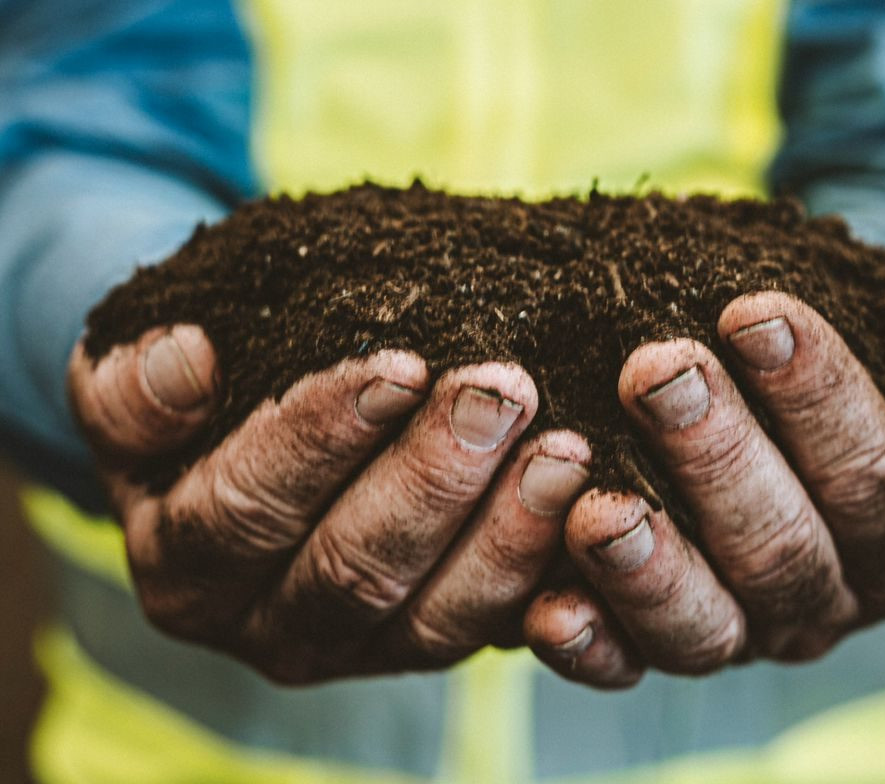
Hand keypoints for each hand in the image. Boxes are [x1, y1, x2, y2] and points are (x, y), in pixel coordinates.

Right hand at [69, 325, 590, 682]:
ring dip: (509, 532)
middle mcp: (269, 626)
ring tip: (566, 449)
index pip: (246, 509)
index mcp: (185, 567)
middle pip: (353, 569)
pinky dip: (548, 580)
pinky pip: (495, 630)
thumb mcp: (139, 382)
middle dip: (434, 479)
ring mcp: (360, 647)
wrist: (250, 438)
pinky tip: (594, 516)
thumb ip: (136, 385)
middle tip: (503, 392)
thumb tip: (189, 360)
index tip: (398, 365)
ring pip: (438, 616)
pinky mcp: (433, 642)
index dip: (319, 439)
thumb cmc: (203, 402)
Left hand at [524, 291, 884, 687]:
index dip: (818, 396)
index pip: (870, 473)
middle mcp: (825, 599)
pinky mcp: (657, 654)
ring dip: (650, 567)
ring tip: (598, 507)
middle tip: (655, 372)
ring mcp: (741, 635)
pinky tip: (547, 611)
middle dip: (716, 456)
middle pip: (781, 548)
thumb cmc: (832, 384)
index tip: (753, 313)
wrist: (784, 429)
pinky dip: (590, 645)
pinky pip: (625, 668)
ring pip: (705, 624)